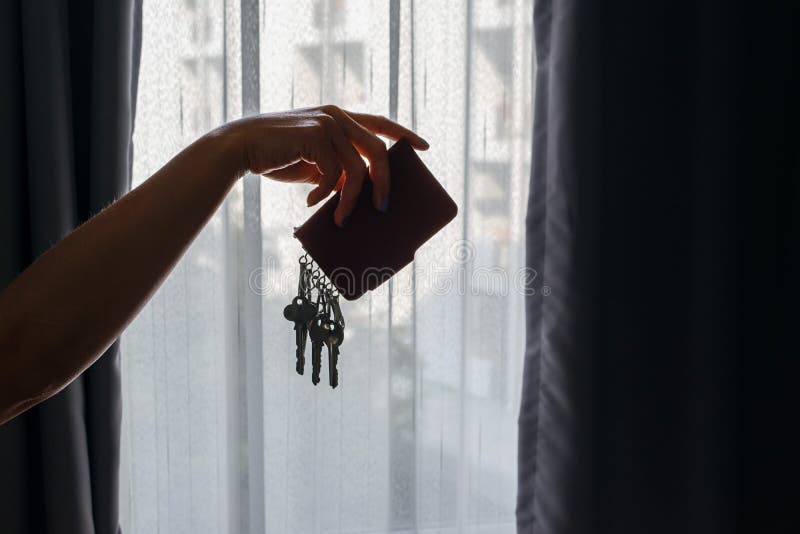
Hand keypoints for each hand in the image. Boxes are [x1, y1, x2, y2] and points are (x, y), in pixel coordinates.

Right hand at [224, 105, 428, 226]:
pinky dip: (325, 194)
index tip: (424, 148)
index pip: (381, 122)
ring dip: (351, 200)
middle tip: (383, 208)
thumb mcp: (314, 163)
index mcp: (340, 117)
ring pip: (357, 168)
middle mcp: (337, 116)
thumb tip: (358, 194)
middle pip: (378, 151)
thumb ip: (337, 169)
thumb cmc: (278, 156)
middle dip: (384, 183)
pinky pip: (333, 174)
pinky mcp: (314, 135)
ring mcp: (326, 123)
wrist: (241, 148)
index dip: (404, 134)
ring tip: (341, 219)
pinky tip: (310, 202)